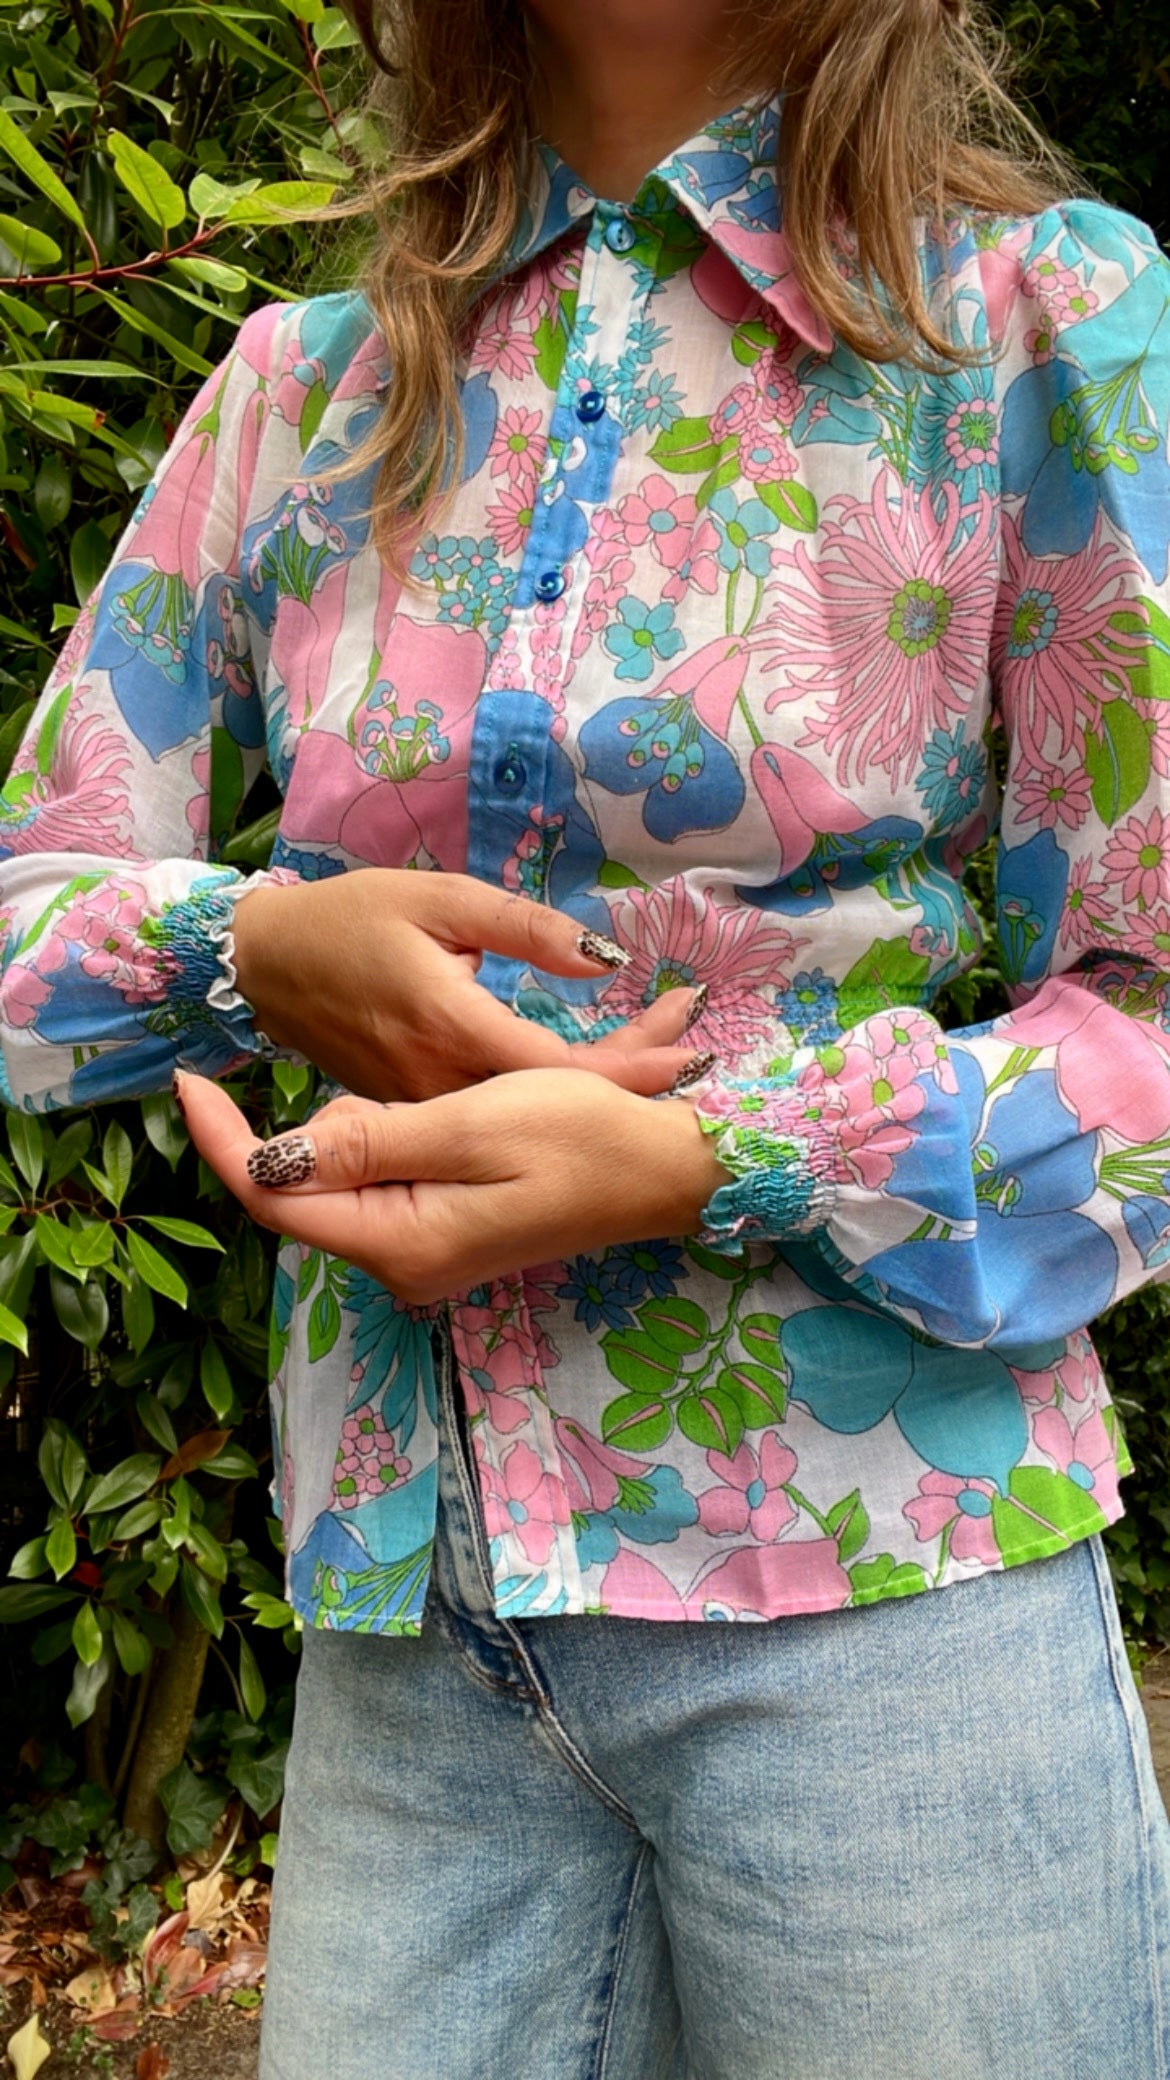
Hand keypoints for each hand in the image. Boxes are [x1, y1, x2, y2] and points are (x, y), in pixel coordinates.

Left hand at [176, 1067, 730, 1302]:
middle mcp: (402, 1261)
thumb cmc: (582, 1137)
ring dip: (354, 1122)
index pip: (273, 1197)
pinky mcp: (448, 1229)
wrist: (671, 1169)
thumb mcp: (472, 1123)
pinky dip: (389, 1133)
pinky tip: (435, 1097)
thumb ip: (369, 1140)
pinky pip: (386, 1177)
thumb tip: (273, 1156)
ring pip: (347, 1179)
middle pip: (306, 1189)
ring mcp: (426, 1249)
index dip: (223, 1140)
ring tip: (414, 1078)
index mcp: (399, 1241)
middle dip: (301, 1122)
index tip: (188, 1080)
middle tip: (319, 1058)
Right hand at [232, 869, 699, 1101]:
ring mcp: (421, 1107)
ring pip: (522, 1114)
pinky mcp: (407, 1116)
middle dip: (628, 1078)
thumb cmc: (349, 918)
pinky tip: (590, 1076)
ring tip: (662, 1055)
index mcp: (450, 1026)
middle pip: (552, 1100)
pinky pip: (486, 1117)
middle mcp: (438, 1082)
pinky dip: (541, 1098)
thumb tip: (606, 960)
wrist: (260, 964)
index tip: (691, 1061)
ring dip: (592, 1091)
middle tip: (692, 1051)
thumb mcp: (441, 899)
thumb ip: (526, 929)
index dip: (630, 1070)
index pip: (559, 1069)